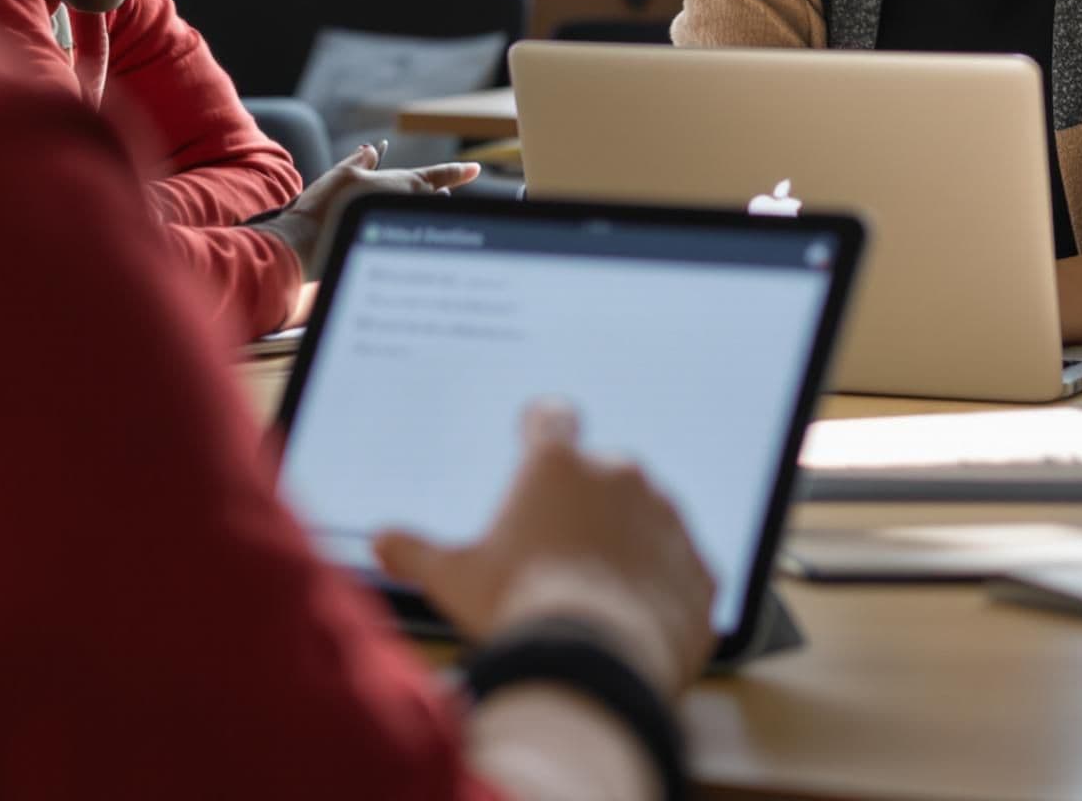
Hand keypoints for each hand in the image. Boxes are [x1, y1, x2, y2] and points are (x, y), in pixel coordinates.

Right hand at [252, 145, 479, 275]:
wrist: (308, 245)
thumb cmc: (326, 206)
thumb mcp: (343, 173)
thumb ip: (362, 161)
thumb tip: (371, 152)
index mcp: (404, 185)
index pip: (439, 175)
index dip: (459, 171)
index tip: (475, 169)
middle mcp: (410, 207)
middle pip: (433, 198)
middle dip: (431, 193)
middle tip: (418, 191)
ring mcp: (402, 229)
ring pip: (421, 217)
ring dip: (414, 212)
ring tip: (389, 212)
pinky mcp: (391, 248)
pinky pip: (405, 234)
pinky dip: (400, 229)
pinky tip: (378, 232)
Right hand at [373, 404, 715, 695]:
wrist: (595, 662)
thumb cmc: (519, 607)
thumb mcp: (453, 579)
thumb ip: (417, 552)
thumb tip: (383, 543)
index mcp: (557, 464)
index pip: (552, 418)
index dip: (542, 427)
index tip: (538, 438)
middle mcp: (620, 476)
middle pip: (601, 474)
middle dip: (583, 505)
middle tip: (556, 552)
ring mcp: (667, 519)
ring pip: (646, 519)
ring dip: (626, 544)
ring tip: (594, 594)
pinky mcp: (698, 568)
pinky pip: (678, 569)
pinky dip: (660, 587)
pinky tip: (632, 619)